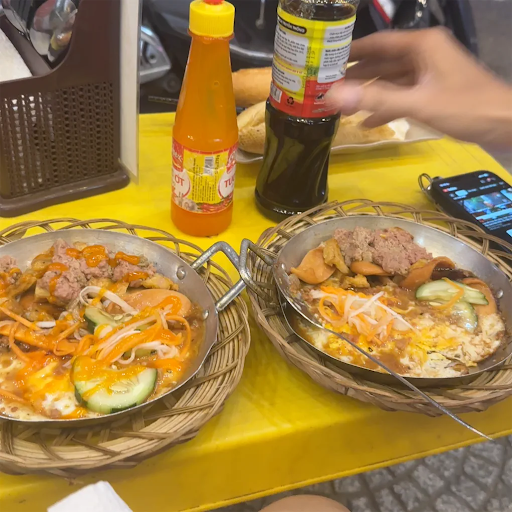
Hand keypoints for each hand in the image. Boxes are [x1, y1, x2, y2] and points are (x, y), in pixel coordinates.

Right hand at [326, 28, 511, 148]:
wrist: (506, 123)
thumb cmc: (465, 108)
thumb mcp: (417, 103)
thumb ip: (375, 99)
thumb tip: (333, 96)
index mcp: (421, 45)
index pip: (377, 42)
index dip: (351, 52)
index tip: (325, 62)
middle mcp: (423, 53)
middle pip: (382, 61)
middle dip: (357, 77)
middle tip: (329, 90)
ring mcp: (429, 72)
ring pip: (391, 80)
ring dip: (370, 94)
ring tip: (343, 108)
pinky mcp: (433, 90)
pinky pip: (403, 95)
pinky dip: (386, 106)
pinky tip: (369, 122)